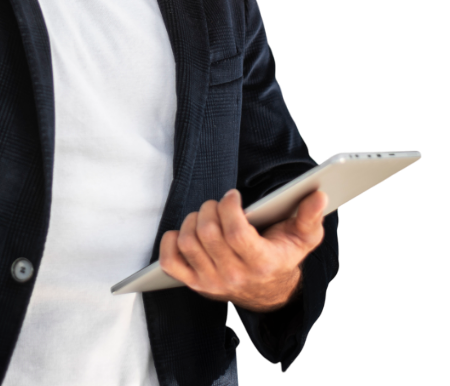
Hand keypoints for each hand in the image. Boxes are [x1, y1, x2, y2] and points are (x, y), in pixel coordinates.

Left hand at [159, 188, 327, 311]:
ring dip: (192, 220)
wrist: (269, 292)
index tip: (233, 196)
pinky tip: (184, 232)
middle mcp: (235, 276)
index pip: (235, 232)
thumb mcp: (303, 238)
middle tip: (218, 204)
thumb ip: (310, 216)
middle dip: (210, 208)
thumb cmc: (283, 255)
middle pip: (208, 234)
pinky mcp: (195, 284)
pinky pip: (170, 261)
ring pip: (187, 242)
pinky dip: (170, 242)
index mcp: (262, 263)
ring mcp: (212, 283)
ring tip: (206, 216)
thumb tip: (318, 196)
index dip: (229, 207)